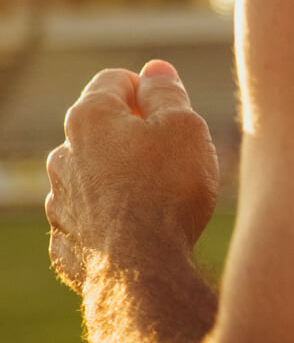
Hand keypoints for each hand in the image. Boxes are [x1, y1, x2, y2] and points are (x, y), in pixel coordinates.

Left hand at [45, 61, 219, 292]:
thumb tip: (154, 71)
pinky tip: (138, 232)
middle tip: (174, 156)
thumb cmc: (168, 191)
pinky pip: (89, 219)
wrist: (143, 271)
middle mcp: (63, 155)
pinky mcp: (66, 243)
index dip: (148, 89)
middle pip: (100, 130)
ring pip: (92, 176)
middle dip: (133, 136)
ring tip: (158, 199)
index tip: (173, 111)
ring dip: (118, 178)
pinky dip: (109, 219)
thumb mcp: (184, 127)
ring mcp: (60, 202)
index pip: (115, 80)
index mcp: (89, 118)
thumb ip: (167, 92)